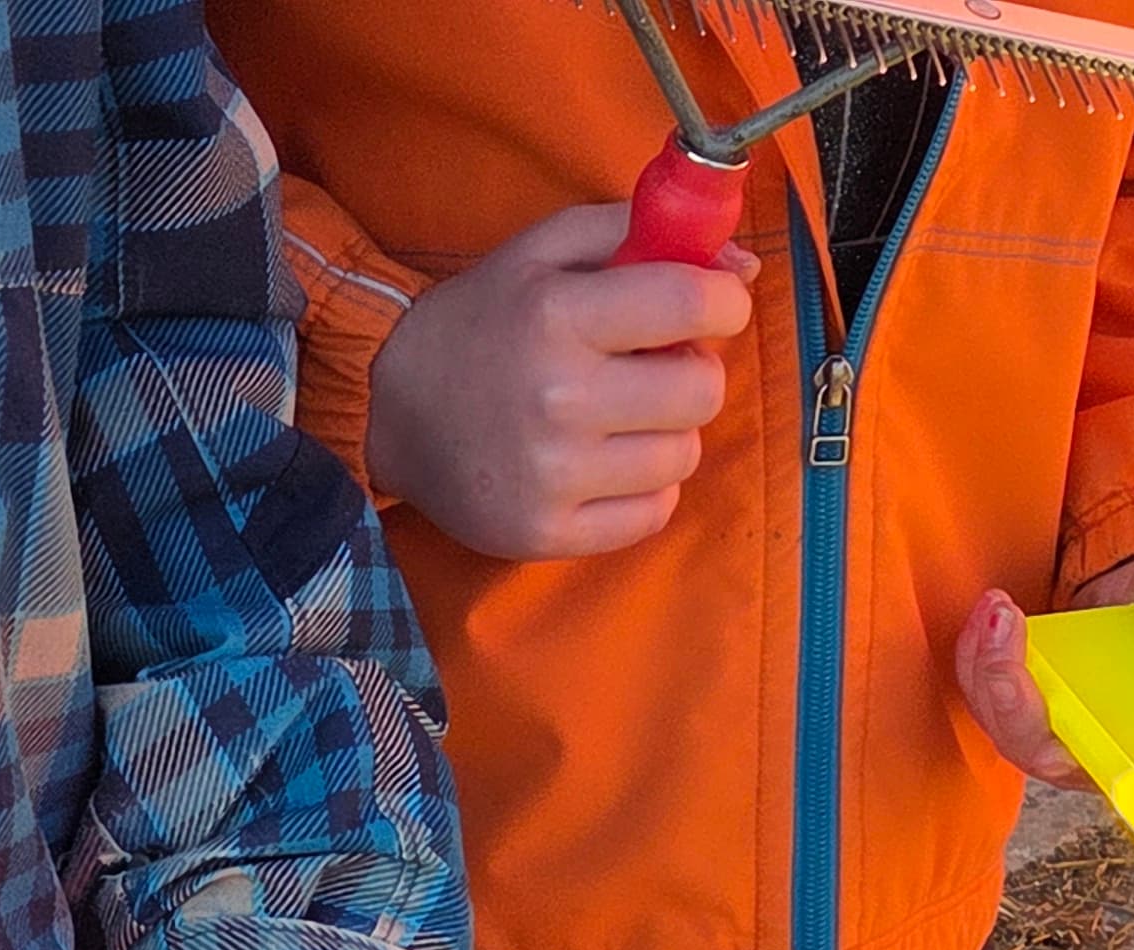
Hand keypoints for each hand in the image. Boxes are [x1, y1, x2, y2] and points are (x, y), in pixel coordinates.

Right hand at [367, 202, 753, 561]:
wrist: (389, 409)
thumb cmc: (482, 321)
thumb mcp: (545, 251)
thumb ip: (642, 233)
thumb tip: (744, 266)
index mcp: (556, 314)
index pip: (692, 305)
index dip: (723, 303)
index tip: (710, 309)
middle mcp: (557, 398)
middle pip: (702, 391)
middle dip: (691, 372)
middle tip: (651, 369)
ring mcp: (553, 476)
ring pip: (682, 456)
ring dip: (666, 433)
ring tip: (619, 419)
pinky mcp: (547, 533)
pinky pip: (653, 514)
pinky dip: (643, 489)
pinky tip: (605, 466)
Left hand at [953, 533, 1133, 784]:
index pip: (1100, 778)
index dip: (1064, 758)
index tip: (1051, 730)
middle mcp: (1094, 745)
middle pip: (1032, 750)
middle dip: (1008, 696)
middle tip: (1006, 628)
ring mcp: (1056, 716)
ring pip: (1000, 719)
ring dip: (986, 667)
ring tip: (998, 608)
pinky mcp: (1028, 683)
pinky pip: (986, 685)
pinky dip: (980, 650)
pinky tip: (993, 608)